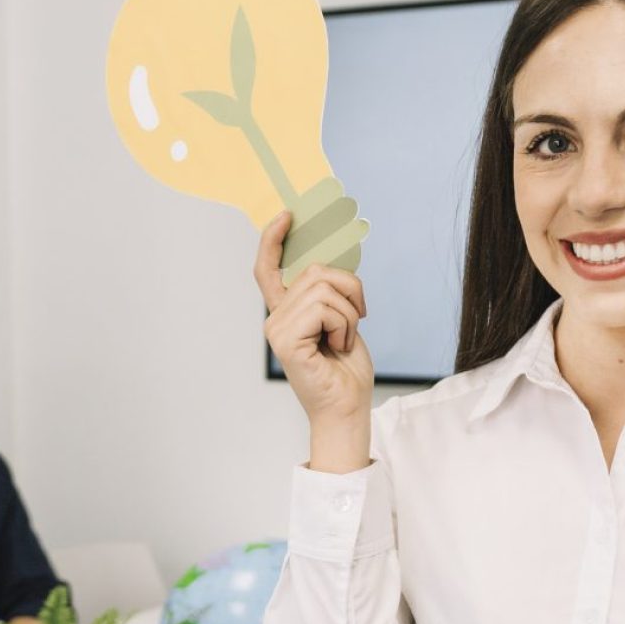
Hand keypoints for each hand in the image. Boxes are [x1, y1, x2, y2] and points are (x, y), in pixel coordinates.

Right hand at [252, 210, 373, 459]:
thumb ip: (328, 292)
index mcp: (285, 312)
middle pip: (315, 271)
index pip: (267, 268)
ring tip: (344, 340)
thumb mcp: (340, 319)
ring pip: (324, 289)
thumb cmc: (345, 368)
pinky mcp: (286, 341)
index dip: (273, 239)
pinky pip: (326, 309)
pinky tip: (338, 348)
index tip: (288, 216)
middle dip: (350, 290)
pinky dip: (345, 326)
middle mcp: (275, 318)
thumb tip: (331, 263)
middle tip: (356, 320)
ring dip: (349, 314)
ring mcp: (277, 329)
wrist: (347, 407)